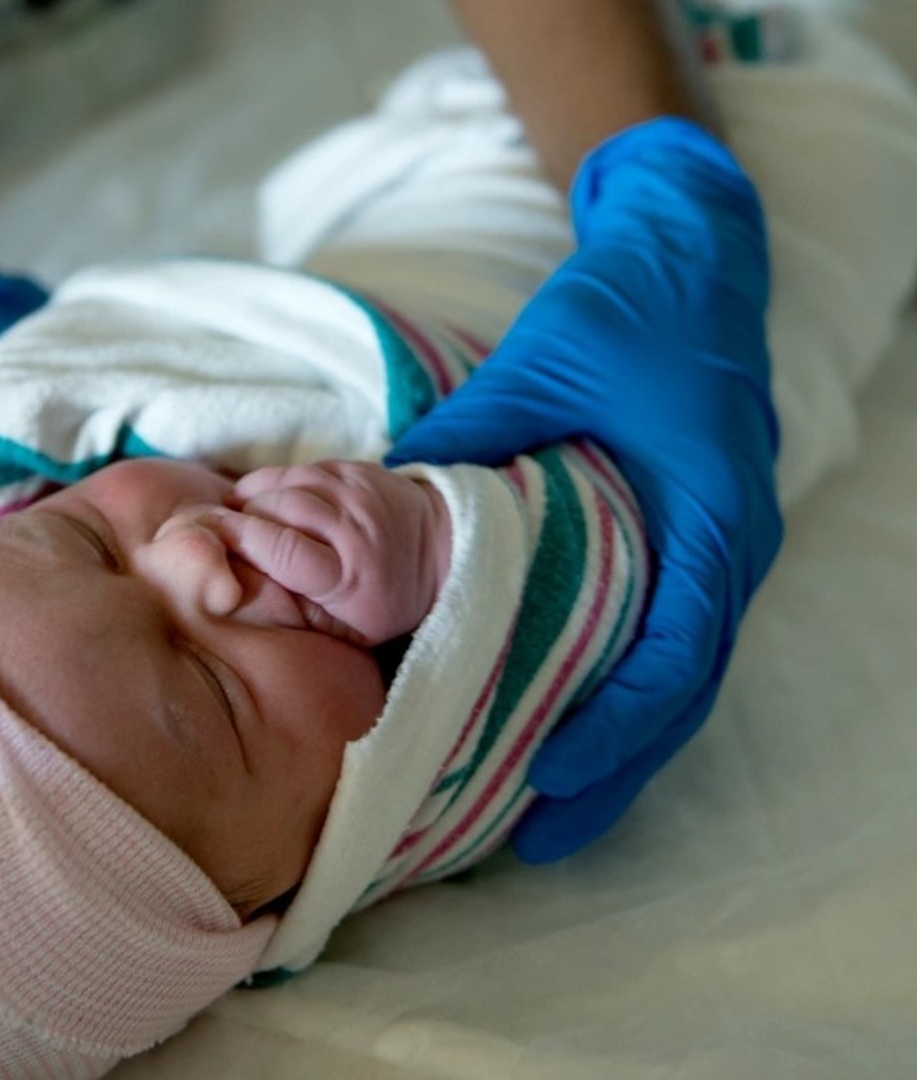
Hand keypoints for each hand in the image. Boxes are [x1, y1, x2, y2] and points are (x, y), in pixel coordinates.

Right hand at [209, 460, 451, 647]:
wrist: (440, 551)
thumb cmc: (386, 601)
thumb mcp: (348, 631)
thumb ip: (301, 615)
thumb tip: (247, 592)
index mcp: (349, 574)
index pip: (282, 547)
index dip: (242, 539)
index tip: (215, 540)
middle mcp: (354, 526)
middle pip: (278, 507)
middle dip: (243, 517)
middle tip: (222, 531)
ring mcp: (357, 490)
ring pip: (286, 481)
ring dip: (254, 496)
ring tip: (239, 514)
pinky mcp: (355, 467)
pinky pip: (301, 468)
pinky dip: (274, 482)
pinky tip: (265, 500)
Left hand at [386, 118, 782, 862]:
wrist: (693, 252)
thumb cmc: (629, 303)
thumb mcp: (543, 365)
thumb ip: (470, 440)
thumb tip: (379, 502)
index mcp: (707, 511)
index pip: (677, 650)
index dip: (618, 723)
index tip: (554, 772)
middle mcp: (724, 546)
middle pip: (680, 691)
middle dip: (615, 768)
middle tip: (539, 837)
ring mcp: (715, 549)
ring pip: (674, 676)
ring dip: (618, 743)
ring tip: (545, 809)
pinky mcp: (691, 541)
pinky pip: (663, 638)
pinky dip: (619, 690)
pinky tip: (562, 719)